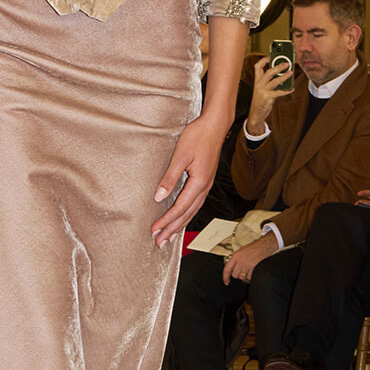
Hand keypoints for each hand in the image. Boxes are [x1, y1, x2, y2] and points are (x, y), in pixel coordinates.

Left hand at [151, 112, 225, 246]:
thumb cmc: (197, 137)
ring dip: (180, 225)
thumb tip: (158, 197)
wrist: (215, 125)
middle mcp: (204, 187)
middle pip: (187, 215)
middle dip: (172, 230)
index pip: (180, 208)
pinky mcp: (205, 181)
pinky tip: (182, 219)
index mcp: (199, 183)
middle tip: (160, 243)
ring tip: (169, 237)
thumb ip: (170, 178)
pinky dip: (187, 215)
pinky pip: (195, 204)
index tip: (154, 230)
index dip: (166, 221)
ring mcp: (206, 185)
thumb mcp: (180, 156)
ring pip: (192, 211)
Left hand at [222, 231, 278, 283]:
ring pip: (242, 277)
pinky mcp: (253, 267)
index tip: (226, 282)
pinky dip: (251, 276)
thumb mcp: (240, 251)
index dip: (225, 277)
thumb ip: (235, 259)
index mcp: (235, 256)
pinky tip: (252, 271)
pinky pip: (249, 277)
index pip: (227, 269)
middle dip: (238, 275)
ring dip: (245, 276)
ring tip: (248, 270)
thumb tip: (232, 268)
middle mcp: (240, 261)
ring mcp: (247, 264)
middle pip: (235, 275)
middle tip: (241, 271)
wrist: (263, 246)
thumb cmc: (253, 248)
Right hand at [243, 56, 291, 137]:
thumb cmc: (260, 100)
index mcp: (257, 81)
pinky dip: (286, 90)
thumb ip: (270, 81)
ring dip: (284, 77)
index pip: (257, 67)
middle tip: (286, 64)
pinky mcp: (267, 98)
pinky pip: (279, 92)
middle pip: (268, 72)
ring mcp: (263, 91)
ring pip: (274, 81)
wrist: (255, 113)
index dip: (264, 60)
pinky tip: (291, 88)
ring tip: (290, 73)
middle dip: (278, 66)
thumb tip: (282, 75)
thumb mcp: (262, 89)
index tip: (271, 56)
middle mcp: (259, 84)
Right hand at [356, 190, 369, 218]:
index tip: (358, 193)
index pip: (369, 194)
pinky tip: (364, 220)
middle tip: (355, 207)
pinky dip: (366, 217)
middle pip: (364, 203)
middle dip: (358, 204)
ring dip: (361, 211)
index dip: (363, 193)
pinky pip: (369, 216)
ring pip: (365, 210)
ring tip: (358, 214)